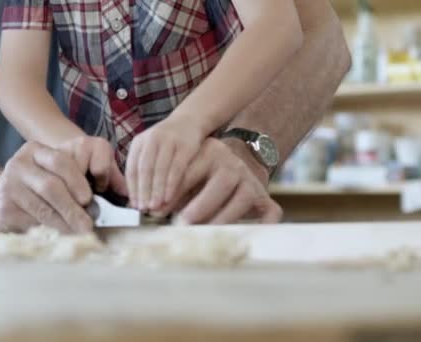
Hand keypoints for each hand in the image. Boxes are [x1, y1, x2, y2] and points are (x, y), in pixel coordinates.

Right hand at [0, 138, 125, 234]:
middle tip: (89, 224)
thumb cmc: (39, 191)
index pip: (62, 161)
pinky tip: (60, 235)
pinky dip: (49, 229)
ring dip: (65, 222)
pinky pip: (31, 219)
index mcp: (38, 151)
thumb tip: (127, 193)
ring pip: (43, 205)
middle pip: (52, 185)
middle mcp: (21, 162)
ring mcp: (8, 182)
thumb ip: (93, 178)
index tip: (90, 198)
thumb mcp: (62, 177)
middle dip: (73, 207)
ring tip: (80, 232)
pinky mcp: (2, 203)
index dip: (78, 180)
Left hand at [126, 119, 202, 211]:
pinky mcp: (185, 145)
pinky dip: (171, 184)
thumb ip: (142, 170)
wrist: (190, 121)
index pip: (132, 168)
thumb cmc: (168, 143)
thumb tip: (135, 200)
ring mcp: (169, 141)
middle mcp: (152, 139)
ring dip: (156, 190)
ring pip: (159, 169)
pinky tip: (169, 197)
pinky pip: (177, 168)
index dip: (132, 188)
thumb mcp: (150, 150)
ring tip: (155, 207)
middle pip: (144, 169)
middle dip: (143, 191)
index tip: (134, 205)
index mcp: (139, 142)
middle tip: (143, 209)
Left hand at [151, 137, 282, 223]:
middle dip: (201, 204)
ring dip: (224, 217)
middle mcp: (233, 164)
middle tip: (183, 222)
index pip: (191, 169)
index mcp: (210, 152)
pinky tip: (248, 236)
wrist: (240, 165)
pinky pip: (270, 211)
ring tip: (205, 233)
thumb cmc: (202, 179)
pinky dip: (265, 225)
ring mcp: (251, 181)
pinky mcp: (264, 199)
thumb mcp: (187, 176)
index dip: (173, 191)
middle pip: (222, 181)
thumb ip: (171, 190)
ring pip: (244, 197)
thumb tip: (151, 211)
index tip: (157, 209)